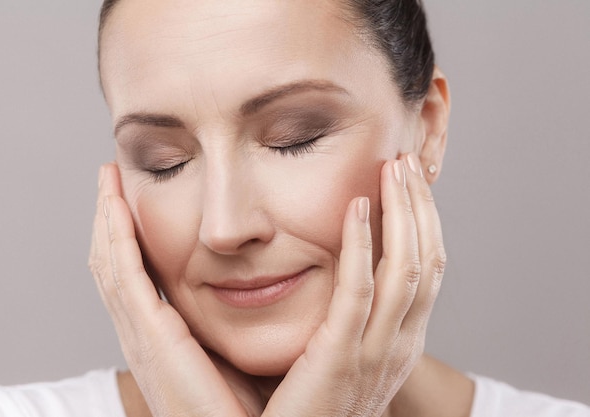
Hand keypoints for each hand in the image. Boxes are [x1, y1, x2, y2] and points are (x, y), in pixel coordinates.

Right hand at [89, 163, 262, 416]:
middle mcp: (144, 336)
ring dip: (106, 219)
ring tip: (107, 179)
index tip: (129, 198)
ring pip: (110, 265)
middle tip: (108, 177)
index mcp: (162, 340)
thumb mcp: (239, 356)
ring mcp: (142, 338)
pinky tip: (116, 204)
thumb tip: (264, 287)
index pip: (135, 277)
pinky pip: (124, 277)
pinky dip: (115, 239)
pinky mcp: (151, 340)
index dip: (126, 237)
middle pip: (113, 265)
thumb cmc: (252, 410)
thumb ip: (240, 322)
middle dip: (108, 220)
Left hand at [261, 153, 445, 416]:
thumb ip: (344, 316)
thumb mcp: (339, 356)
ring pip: (408, 270)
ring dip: (405, 214)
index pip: (425, 271)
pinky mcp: (342, 358)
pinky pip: (361, 292)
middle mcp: (399, 346)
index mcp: (398, 343)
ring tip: (393, 169)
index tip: (408, 184)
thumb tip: (333, 273)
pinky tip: (357, 207)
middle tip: (406, 162)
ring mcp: (376, 353)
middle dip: (421, 208)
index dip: (423, 224)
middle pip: (428, 262)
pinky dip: (364, 246)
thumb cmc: (303, 406)